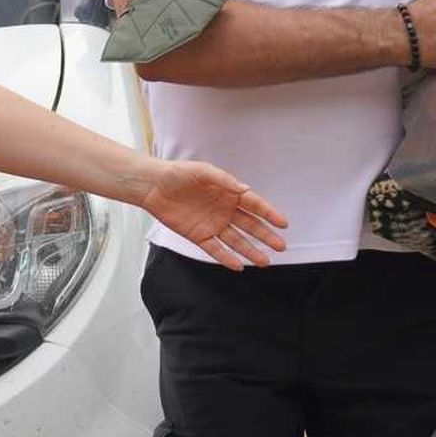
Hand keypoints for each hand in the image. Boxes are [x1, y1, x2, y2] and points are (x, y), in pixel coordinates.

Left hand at [141, 161, 288, 269]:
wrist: (153, 186)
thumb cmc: (178, 174)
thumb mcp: (202, 171)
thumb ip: (223, 180)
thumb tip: (244, 189)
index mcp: (228, 193)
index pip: (254, 204)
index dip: (269, 213)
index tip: (283, 223)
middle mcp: (224, 210)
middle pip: (249, 226)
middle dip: (265, 236)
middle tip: (280, 246)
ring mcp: (212, 224)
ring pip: (236, 241)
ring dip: (250, 250)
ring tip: (265, 261)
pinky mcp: (198, 236)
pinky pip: (215, 249)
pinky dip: (226, 258)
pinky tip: (238, 265)